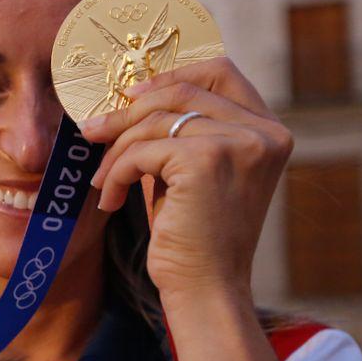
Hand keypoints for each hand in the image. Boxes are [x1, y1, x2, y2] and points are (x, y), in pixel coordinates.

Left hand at [76, 57, 292, 301]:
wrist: (205, 289)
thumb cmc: (194, 235)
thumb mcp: (196, 172)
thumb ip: (186, 130)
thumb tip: (132, 91)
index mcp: (269, 131)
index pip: (221, 70)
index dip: (172, 74)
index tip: (131, 94)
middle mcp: (264, 133)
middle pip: (181, 91)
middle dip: (129, 111)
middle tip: (93, 130)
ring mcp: (240, 144)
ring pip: (155, 121)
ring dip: (117, 150)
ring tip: (103, 180)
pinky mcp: (207, 161)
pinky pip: (141, 151)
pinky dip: (117, 173)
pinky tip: (111, 200)